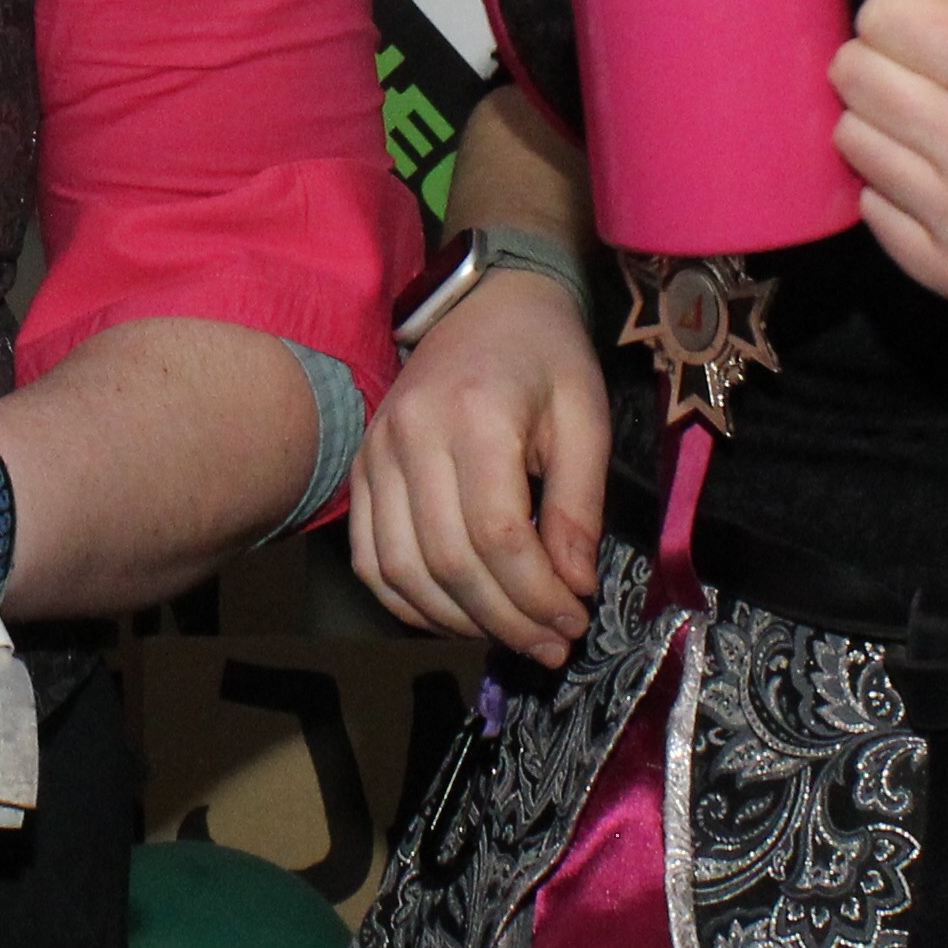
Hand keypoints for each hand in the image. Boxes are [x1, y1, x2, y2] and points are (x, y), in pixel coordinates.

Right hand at [350, 273, 612, 659]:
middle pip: (449, 561)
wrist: (485, 303)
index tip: (575, 622)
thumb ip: (580, 505)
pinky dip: (407, 602)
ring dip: (457, 621)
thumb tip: (572, 586)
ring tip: (510, 636)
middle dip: (507, 619)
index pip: (498, 535)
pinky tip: (454, 615)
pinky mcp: (360, 470)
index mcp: (475, 416)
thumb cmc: (545, 358)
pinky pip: (370, 558)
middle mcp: (411, 437)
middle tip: (552, 644)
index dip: (537, 595)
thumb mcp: (586, 418)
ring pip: (402, 570)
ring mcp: (375, 454)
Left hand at [830, 0, 947, 308]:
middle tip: (932, 79)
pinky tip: (943, 182)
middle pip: (853, 74)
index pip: (884, 14)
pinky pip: (866, 208)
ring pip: (849, 140)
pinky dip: (892, 187)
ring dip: (881, 124)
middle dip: (882, 63)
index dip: (904, 12)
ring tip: (938, 129)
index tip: (940, 32)